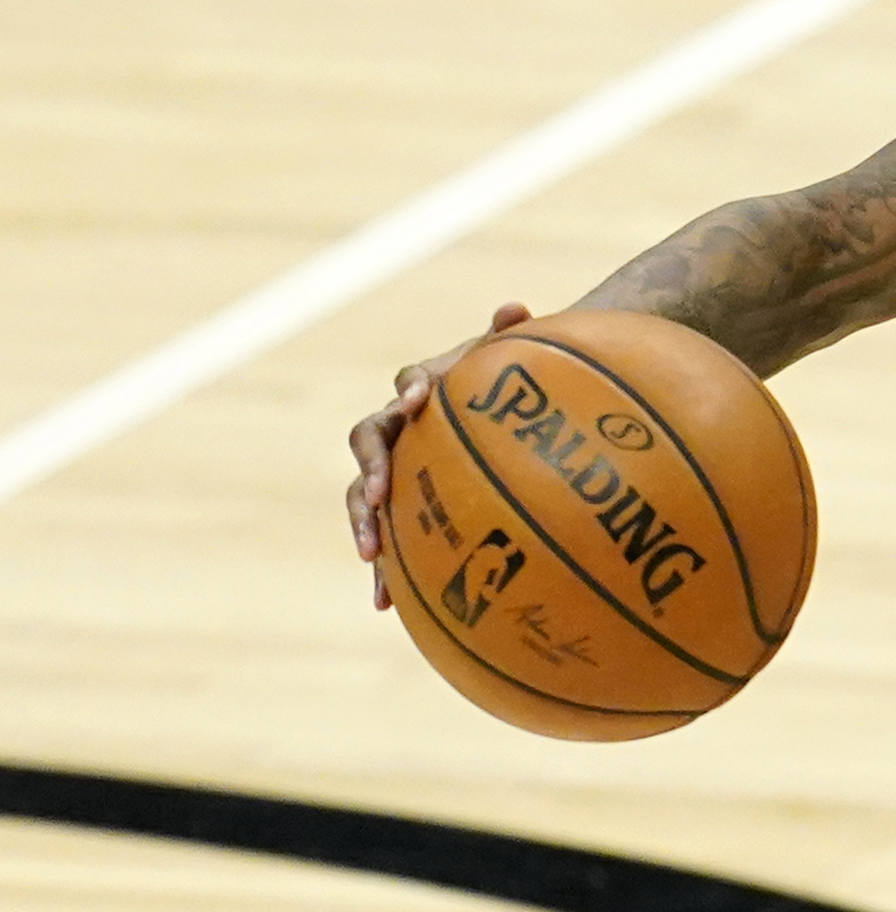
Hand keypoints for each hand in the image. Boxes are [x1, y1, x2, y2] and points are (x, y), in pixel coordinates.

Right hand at [344, 302, 530, 610]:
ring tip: (371, 555)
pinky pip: (384, 538)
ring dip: (362, 522)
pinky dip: (383, 570)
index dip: (412, 388)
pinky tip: (385, 605)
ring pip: (362, 495)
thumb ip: (512, 337)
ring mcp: (393, 471)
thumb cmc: (507, 387)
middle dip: (369, 467)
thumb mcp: (511, 364)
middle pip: (369, 441)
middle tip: (377, 491)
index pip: (409, 383)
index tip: (420, 398)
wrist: (498, 414)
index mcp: (423, 390)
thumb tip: (518, 306)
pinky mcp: (398, 511)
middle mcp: (398, 429)